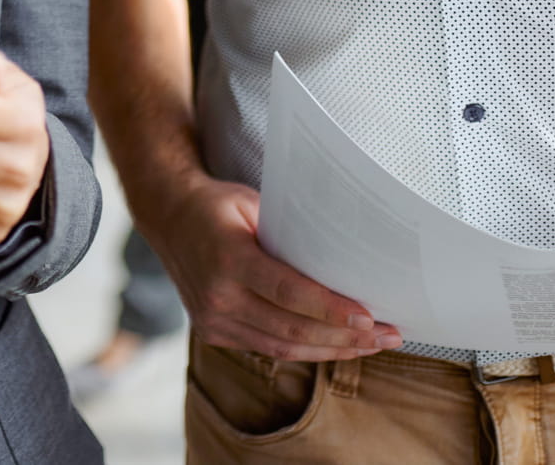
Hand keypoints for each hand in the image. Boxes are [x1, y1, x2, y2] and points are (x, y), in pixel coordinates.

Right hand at [149, 174, 400, 360]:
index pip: (288, 292)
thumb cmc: (217, 205)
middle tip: (387, 335)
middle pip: (291, 328)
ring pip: (283, 348)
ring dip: (331, 349)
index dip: (331, 309)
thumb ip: (288, 235)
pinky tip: (334, 344)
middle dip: (345, 336)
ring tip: (371, 345)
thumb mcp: (252, 204)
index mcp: (227, 258)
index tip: (369, 318)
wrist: (167, 218)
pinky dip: (305, 349)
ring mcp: (212, 319)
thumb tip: (344, 257)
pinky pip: (267, 348)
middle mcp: (216, 296)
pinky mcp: (213, 332)